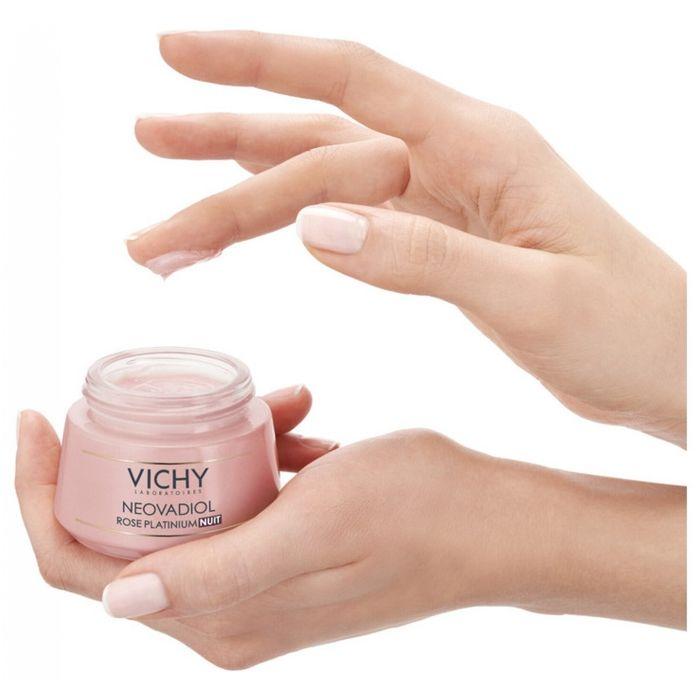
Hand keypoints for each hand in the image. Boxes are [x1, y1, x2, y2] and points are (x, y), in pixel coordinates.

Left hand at [17, 413, 685, 668]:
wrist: (499, 521)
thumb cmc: (423, 514)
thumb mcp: (318, 525)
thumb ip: (217, 573)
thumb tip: (119, 603)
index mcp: (221, 611)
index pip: (85, 567)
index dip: (42, 494)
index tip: (41, 415)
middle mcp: (232, 606)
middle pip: (125, 534)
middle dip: (117, 461)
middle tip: (131, 393)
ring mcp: (263, 577)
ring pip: (188, 505)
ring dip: (205, 444)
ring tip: (258, 395)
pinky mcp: (293, 548)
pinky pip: (242, 494)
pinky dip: (254, 448)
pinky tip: (293, 410)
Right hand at [125, 31, 685, 445]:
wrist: (668, 367)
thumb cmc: (628, 333)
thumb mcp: (535, 300)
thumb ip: (426, 260)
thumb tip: (313, 229)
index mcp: (482, 148)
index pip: (350, 81)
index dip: (258, 62)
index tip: (175, 50)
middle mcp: (455, 158)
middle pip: (318, 135)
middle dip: (225, 141)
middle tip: (144, 142)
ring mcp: (444, 199)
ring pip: (325, 180)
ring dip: (244, 191)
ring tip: (173, 213)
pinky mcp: (440, 240)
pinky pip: (351, 219)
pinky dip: (294, 221)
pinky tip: (256, 219)